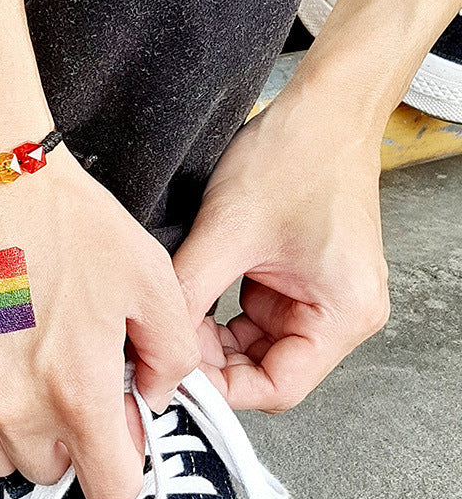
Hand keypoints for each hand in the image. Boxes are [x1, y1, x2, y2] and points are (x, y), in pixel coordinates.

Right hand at [0, 144, 199, 498]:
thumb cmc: (62, 220)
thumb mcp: (149, 277)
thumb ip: (171, 352)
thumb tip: (153, 393)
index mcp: (76, 392)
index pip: (109, 489)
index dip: (125, 460)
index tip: (122, 423)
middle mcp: (13, 408)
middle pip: (52, 472)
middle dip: (75, 441)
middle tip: (80, 379)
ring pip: (1, 456)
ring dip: (26, 432)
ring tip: (36, 370)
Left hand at [172, 96, 389, 411]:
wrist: (322, 109)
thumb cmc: (298, 155)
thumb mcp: (229, 232)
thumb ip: (188, 293)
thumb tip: (155, 339)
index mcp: (342, 314)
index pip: (276, 388)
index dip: (220, 389)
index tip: (175, 376)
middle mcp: (339, 314)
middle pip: (263, 369)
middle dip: (209, 360)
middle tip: (163, 344)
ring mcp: (317, 297)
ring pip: (251, 345)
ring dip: (210, 336)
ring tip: (175, 312)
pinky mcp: (296, 280)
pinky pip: (250, 316)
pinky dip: (218, 313)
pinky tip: (193, 294)